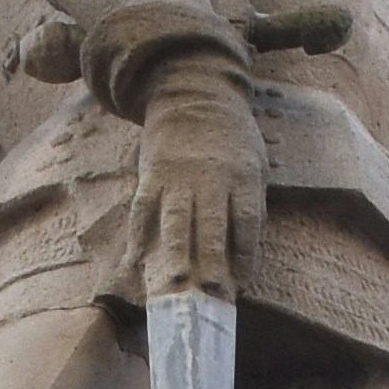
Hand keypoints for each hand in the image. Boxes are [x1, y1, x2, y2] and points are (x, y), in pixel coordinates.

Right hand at [129, 43, 265, 300]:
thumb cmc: (231, 138)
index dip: (246, 251)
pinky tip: (134, 260)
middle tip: (212, 293)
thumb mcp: (254, 163)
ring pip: (177, 219)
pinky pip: (143, 208)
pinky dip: (138, 235)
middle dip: (212, 260)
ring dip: (177, 253)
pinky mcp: (153, 174)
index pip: (247, 219)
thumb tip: (243, 252)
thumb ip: (249, 203)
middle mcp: (211, 177)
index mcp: (242, 175)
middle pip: (212, 224)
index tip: (243, 281)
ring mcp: (179, 176)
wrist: (195, 95)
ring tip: (177, 282)